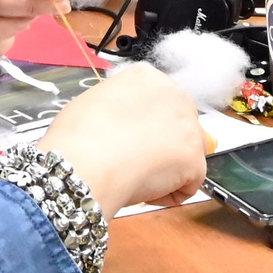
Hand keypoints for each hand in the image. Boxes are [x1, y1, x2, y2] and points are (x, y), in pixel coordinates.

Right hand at [39, 62, 210, 215]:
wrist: (84, 163)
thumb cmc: (77, 137)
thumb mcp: (94, 102)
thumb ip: (122, 107)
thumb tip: (124, 123)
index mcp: (148, 77)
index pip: (161, 103)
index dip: (145, 127)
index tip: (130, 140)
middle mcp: (174, 94)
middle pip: (180, 126)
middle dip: (163, 146)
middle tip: (134, 161)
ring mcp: (189, 126)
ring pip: (188, 154)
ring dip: (168, 169)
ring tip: (137, 177)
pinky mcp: (195, 159)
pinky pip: (189, 184)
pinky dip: (168, 195)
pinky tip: (144, 191)